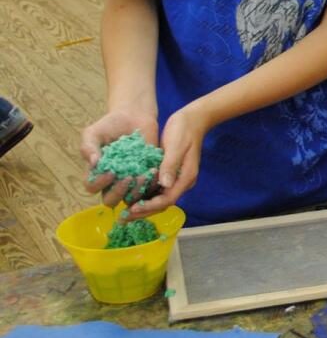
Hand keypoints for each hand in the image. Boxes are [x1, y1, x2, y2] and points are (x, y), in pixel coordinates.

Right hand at [81, 110, 158, 206]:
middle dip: (118, 192)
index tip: (111, 172)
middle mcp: (112, 181)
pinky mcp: (147, 176)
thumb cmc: (110, 126)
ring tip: (144, 175)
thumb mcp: (94, 133)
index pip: (92, 187)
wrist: (133, 116)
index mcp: (96, 173)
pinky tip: (155, 171)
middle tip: (128, 178)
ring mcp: (130, 180)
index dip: (99, 183)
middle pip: (110, 200)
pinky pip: (149, 188)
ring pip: (131, 198)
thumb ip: (88, 147)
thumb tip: (94, 163)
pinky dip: (152, 183)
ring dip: (137, 191)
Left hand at [127, 103, 210, 217]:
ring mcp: (176, 179)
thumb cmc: (184, 130)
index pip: (167, 199)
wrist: (193, 120)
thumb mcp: (176, 146)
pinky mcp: (169, 174)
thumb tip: (165, 184)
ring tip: (124, 213)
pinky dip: (144, 196)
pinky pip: (156, 190)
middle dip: (143, 212)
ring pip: (158, 199)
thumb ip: (170, 165)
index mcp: (186, 177)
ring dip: (142, 207)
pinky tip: (130, 197)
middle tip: (123, 218)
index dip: (149, 206)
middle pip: (162, 204)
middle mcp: (181, 182)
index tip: (132, 209)